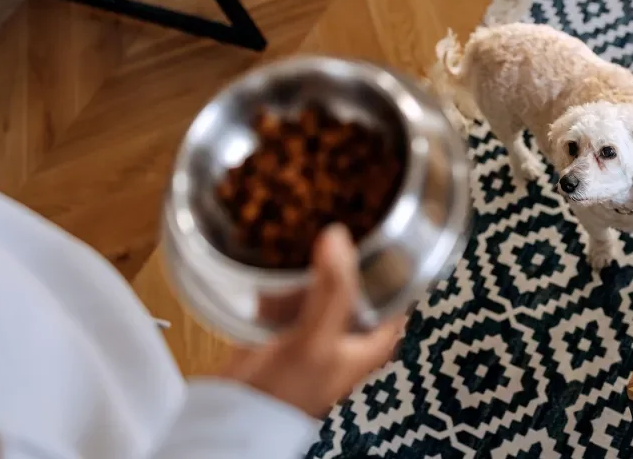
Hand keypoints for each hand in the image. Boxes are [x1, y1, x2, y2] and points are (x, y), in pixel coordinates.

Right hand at [220, 224, 404, 417]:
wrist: (235, 419)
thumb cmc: (287, 392)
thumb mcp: (316, 339)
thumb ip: (332, 290)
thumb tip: (339, 236)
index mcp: (375, 341)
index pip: (398, 289)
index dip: (393, 258)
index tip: (381, 223)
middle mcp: (352, 333)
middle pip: (359, 281)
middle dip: (349, 253)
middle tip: (341, 214)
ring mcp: (319, 329)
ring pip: (325, 283)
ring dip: (317, 261)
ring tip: (310, 223)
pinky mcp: (287, 329)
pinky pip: (292, 292)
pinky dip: (286, 276)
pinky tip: (279, 254)